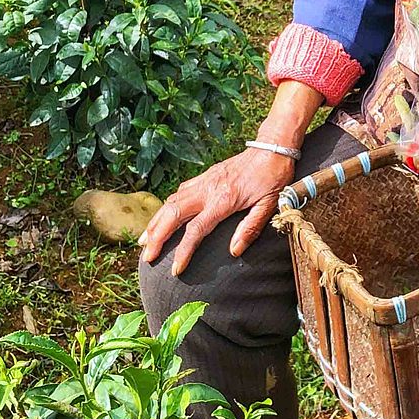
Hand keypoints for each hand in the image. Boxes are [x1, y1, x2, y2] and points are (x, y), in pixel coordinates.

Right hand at [137, 148, 294, 274]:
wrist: (271, 148)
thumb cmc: (273, 178)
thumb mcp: (269, 205)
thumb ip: (250, 228)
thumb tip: (234, 251)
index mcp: (223, 201)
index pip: (196, 230)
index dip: (183, 251)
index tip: (176, 269)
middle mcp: (208, 190)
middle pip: (173, 215)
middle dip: (157, 237)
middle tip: (147, 256)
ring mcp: (204, 181)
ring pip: (171, 202)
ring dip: (156, 221)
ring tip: (144, 240)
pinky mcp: (205, 176)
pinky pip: (179, 192)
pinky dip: (167, 206)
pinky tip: (162, 216)